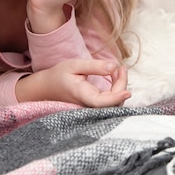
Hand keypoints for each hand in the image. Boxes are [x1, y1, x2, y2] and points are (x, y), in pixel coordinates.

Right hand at [16, 58, 130, 106]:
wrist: (46, 88)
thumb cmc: (59, 75)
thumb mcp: (75, 65)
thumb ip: (94, 66)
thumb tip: (114, 67)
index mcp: (82, 96)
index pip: (102, 102)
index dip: (116, 98)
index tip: (128, 92)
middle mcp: (88, 106)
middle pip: (112, 102)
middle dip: (122, 84)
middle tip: (122, 67)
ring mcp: (91, 109)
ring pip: (113, 103)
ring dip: (120, 86)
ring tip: (118, 70)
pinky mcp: (93, 107)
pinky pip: (109, 101)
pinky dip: (116, 89)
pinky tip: (114, 76)